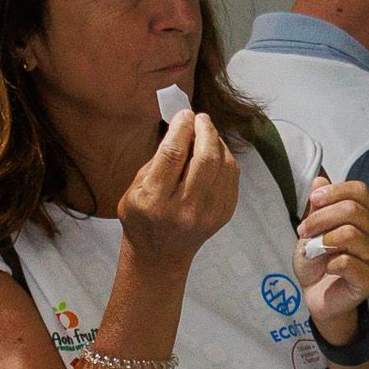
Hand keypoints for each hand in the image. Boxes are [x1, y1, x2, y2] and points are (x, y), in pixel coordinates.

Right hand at [118, 110, 242, 262]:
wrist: (159, 255)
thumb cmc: (142, 217)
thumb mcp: (136, 187)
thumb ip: (159, 158)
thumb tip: (184, 127)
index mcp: (155, 200)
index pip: (173, 154)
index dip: (182, 128)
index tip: (184, 114)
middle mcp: (184, 209)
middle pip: (205, 158)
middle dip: (205, 130)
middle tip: (200, 118)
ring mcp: (208, 214)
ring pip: (224, 166)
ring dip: (217, 142)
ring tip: (207, 133)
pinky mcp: (223, 215)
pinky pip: (232, 177)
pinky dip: (226, 159)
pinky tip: (215, 152)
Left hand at [294, 176, 368, 338]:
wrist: (316, 295)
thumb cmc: (317, 261)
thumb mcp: (312, 229)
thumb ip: (318, 207)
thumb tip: (319, 180)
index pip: (360, 191)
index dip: (334, 191)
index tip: (312, 200)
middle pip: (353, 211)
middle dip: (320, 218)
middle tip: (303, 231)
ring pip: (351, 234)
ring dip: (322, 241)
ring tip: (311, 251)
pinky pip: (349, 262)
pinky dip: (330, 263)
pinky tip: (327, 268)